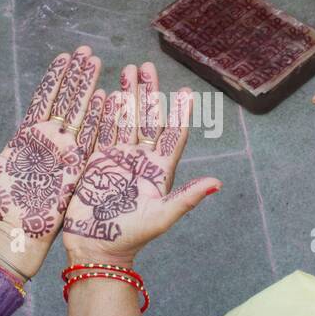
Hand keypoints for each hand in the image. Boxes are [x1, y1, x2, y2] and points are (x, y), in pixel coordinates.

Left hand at [0, 47, 103, 277]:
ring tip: (98, 64)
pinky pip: (90, 138)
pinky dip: (99, 119)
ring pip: (80, 113)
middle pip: (66, 100)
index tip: (65, 57)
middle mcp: (49, 141)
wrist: (14, 232)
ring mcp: (64, 152)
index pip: (44, 99)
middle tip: (87, 52)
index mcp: (28, 137)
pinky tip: (106, 98)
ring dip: (89, 88)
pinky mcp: (76, 167)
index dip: (55, 78)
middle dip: (77, 75)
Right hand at [61, 63, 219, 265]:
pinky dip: (103, 111)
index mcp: (159, 170)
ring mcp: (118, 159)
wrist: (98, 249)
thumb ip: (187, 197)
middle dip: (148, 92)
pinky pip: (101, 130)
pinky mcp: (96, 162)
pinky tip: (104, 92)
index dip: (179, 113)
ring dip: (126, 95)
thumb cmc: (132, 237)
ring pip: (124, 119)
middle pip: (147, 118)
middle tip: (147, 65)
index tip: (187, 92)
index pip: (172, 134)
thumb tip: (217, 182)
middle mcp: (140, 160)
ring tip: (127, 70)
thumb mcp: (162, 217)